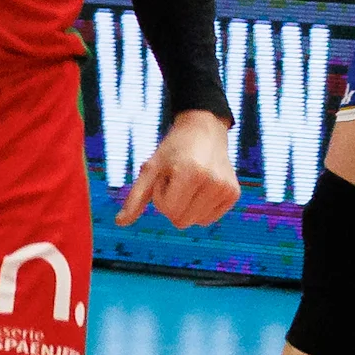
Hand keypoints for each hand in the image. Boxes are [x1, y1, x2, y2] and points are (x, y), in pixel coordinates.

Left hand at [121, 109, 239, 229]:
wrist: (204, 131)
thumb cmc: (172, 150)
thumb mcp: (150, 169)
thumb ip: (135, 197)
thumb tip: (120, 223)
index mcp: (191, 173)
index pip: (168, 210)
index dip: (160, 197)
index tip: (165, 178)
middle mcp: (213, 182)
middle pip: (181, 221)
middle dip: (172, 205)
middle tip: (176, 181)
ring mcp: (226, 189)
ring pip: (195, 222)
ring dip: (186, 206)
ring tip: (188, 182)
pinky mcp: (234, 194)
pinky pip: (209, 219)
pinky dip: (199, 209)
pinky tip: (200, 188)